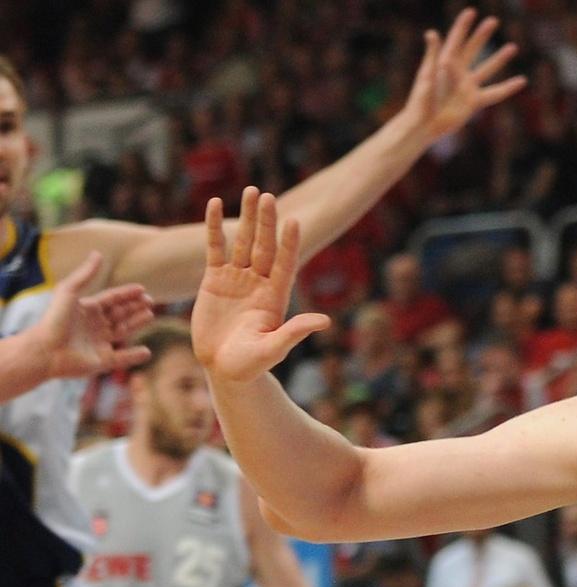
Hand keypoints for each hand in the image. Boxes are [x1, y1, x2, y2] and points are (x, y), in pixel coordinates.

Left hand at [31, 252, 154, 378]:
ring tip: (150, 315)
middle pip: (119, 314)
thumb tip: (98, 253)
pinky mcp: (102, 361)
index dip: (126, 293)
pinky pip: (122, 358)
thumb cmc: (55, 319)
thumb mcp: (69, 291)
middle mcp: (94, 326)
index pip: (111, 299)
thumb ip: (85, 274)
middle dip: (134, 307)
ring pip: (123, 332)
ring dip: (137, 324)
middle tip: (150, 301)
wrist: (46, 349)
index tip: (142, 289)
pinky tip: (147, 351)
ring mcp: (99, 343)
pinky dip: (135, 356)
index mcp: (87, 309)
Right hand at [193, 187, 330, 383]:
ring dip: (246, 217)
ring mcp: (237, 279)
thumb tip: (325, 321)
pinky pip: (215, 248)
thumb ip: (295, 332)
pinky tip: (213, 203)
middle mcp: (259, 283)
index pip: (284, 263)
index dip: (288, 243)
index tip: (294, 221)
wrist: (223, 368)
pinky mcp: (214, 279)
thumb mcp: (273, 348)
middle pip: (264, 246)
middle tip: (268, 196)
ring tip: (252, 191)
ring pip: (242, 241)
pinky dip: (213, 227)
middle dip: (266, 222)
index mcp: (275, 297)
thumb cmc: (251, 364)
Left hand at [402, 8, 525, 139]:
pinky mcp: (474, 102)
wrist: (425, 125)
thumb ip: (432, 55)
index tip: (472, 12)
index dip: (463, 25)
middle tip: (493, 21)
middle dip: (482, 35)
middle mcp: (458, 72)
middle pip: (473, 49)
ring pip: (487, 69)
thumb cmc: (421, 100)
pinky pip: (495, 93)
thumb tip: (432, 33)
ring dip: (499, 58)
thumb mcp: (427, 75)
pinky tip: (522, 81)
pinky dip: (509, 88)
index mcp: (445, 62)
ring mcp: (467, 86)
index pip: (456, 39)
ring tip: (512, 47)